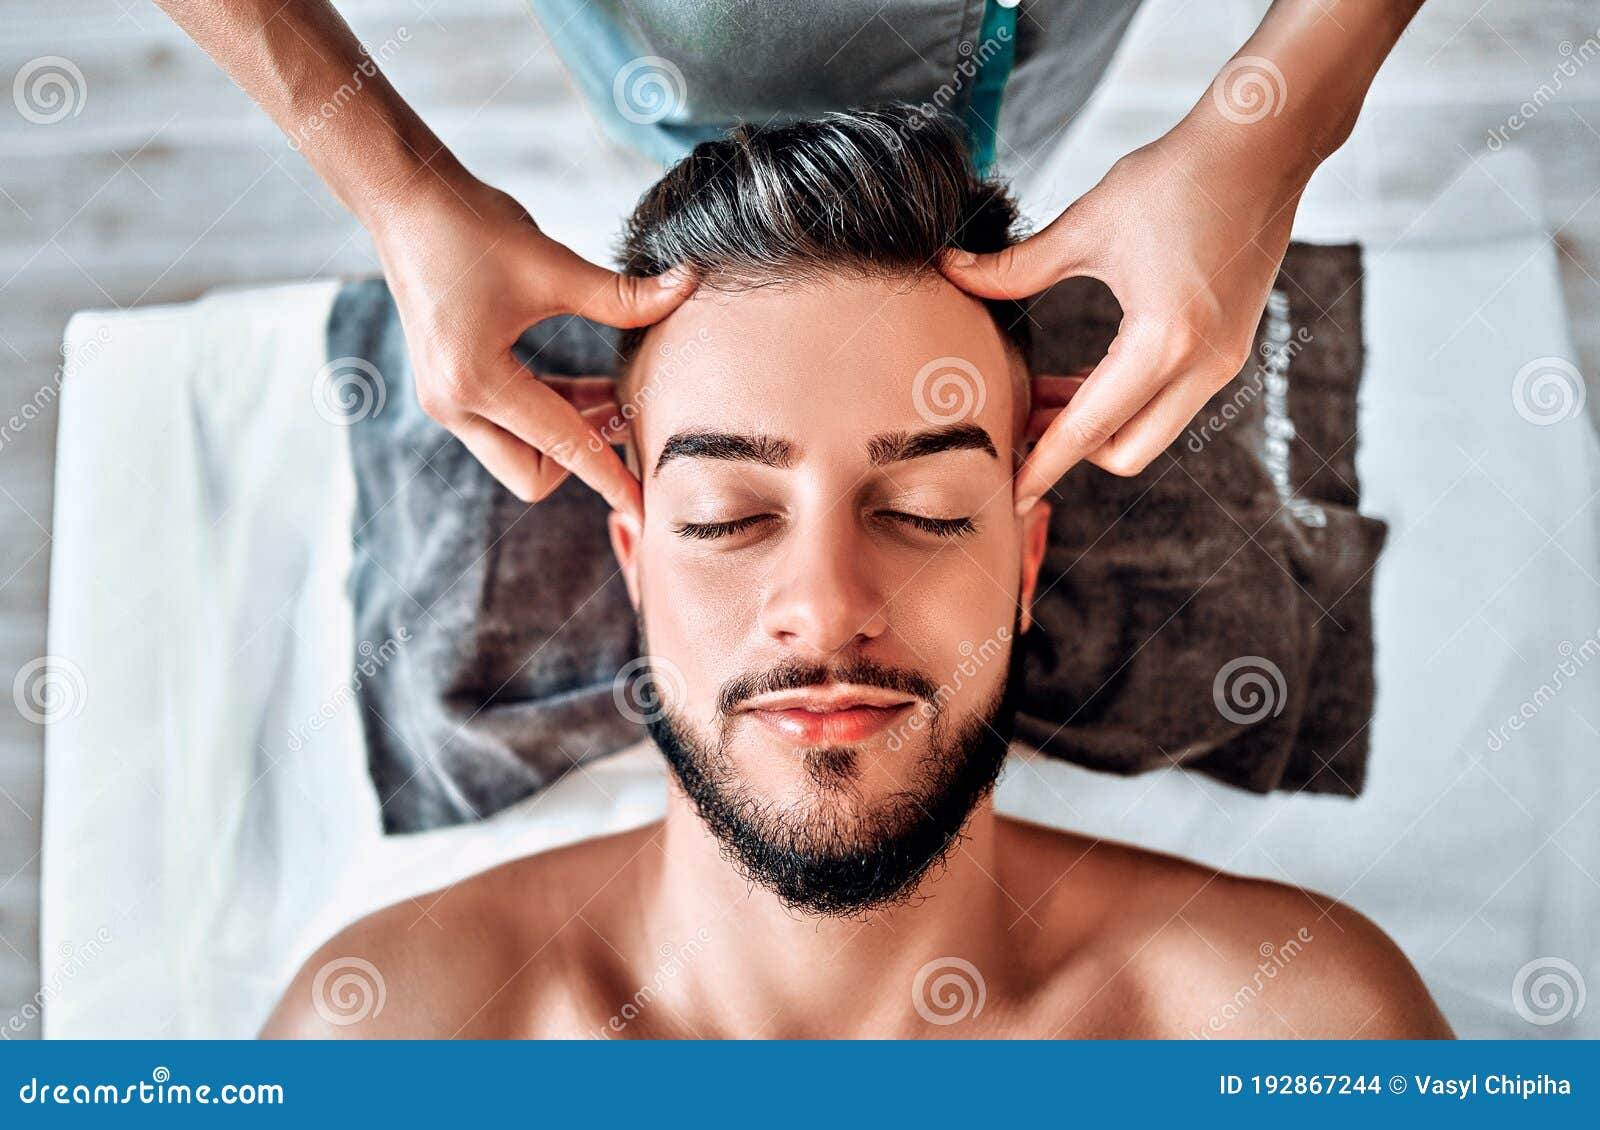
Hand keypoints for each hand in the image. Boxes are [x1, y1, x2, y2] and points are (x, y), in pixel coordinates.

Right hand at [369, 175, 692, 520]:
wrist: (405, 199)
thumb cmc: (472, 226)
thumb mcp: (553, 265)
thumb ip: (623, 296)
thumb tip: (688, 286)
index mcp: (475, 381)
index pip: (561, 448)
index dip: (610, 479)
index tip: (645, 510)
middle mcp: (453, 403)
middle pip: (533, 473)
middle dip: (584, 458)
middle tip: (631, 418)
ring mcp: (446, 400)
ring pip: (521, 453)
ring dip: (571, 433)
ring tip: (619, 396)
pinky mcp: (450, 387)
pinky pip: (510, 426)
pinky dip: (551, 415)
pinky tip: (591, 388)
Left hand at [943, 112, 1306, 510]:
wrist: (1262, 147)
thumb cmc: (1174, 178)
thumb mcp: (1085, 226)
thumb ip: (1014, 268)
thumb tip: (949, 272)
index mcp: (1164, 341)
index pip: (1089, 430)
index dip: (1043, 466)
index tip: (1008, 497)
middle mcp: (1203, 365)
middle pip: (1125, 453)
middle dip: (1070, 452)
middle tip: (1019, 421)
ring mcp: (1224, 362)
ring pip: (1149, 433)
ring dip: (1097, 426)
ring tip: (1043, 394)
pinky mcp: (1230, 349)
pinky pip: (1170, 404)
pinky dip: (1125, 403)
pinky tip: (1086, 375)